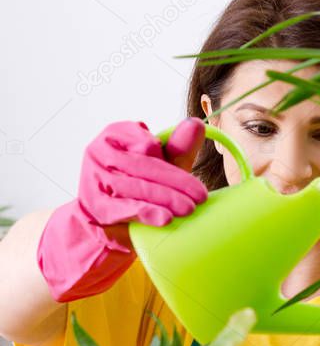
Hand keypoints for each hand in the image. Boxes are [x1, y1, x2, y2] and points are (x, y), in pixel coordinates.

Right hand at [38, 118, 207, 301]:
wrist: (105, 221)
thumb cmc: (136, 187)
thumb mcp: (158, 167)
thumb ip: (177, 149)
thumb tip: (196, 125)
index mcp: (115, 135)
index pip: (146, 143)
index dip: (171, 158)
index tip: (193, 178)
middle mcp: (99, 152)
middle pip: (142, 165)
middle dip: (175, 182)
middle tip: (200, 196)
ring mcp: (92, 178)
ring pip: (133, 186)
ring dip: (165, 198)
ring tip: (188, 208)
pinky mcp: (93, 204)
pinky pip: (120, 208)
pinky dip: (145, 212)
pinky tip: (164, 218)